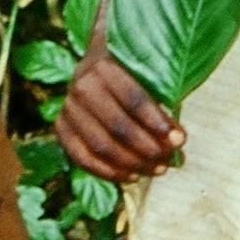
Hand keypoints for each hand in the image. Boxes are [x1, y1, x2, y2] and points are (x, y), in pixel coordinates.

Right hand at [56, 47, 182, 182]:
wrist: (94, 69)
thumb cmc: (129, 73)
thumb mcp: (145, 74)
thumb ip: (162, 100)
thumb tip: (177, 139)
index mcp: (102, 64)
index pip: (132, 98)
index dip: (156, 122)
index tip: (179, 139)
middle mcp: (81, 85)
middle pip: (117, 125)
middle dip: (147, 148)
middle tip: (168, 160)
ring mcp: (67, 108)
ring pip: (100, 146)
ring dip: (132, 163)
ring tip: (157, 169)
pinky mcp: (61, 128)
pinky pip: (83, 158)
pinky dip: (109, 172)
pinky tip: (133, 175)